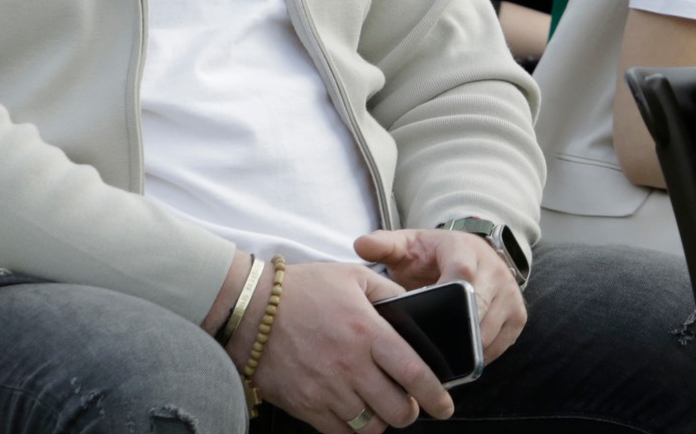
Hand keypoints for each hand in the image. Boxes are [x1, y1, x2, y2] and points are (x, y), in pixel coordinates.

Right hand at [225, 259, 450, 433]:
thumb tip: (414, 308)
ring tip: (380, 407)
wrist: (250, 310)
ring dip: (382, 420)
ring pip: (371, 426)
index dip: (435, 395)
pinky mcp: (306, 406)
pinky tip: (355, 412)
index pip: (413, 373)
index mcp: (367, 332)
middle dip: (409, 411)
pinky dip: (354, 428)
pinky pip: (341, 433)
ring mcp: (327, 390)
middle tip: (409, 403)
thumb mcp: (352, 276)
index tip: (445, 404)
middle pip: (397, 410)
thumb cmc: (302, 290)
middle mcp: (351, 366)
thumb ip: (388, 294)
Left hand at [354, 227, 527, 359]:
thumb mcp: (409, 245)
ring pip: (488, 333)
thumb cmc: (434, 255)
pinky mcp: (518, 316)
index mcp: (464, 250)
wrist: (472, 253)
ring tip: (435, 363)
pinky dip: (478, 357)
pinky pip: (499, 345)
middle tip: (421, 355)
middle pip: (477, 310)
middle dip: (450, 334)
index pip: (462, 274)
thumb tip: (360, 245)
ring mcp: (509, 295)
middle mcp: (494, 271)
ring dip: (463, 350)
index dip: (447, 297)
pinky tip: (456, 362)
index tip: (426, 317)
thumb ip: (384, 246)